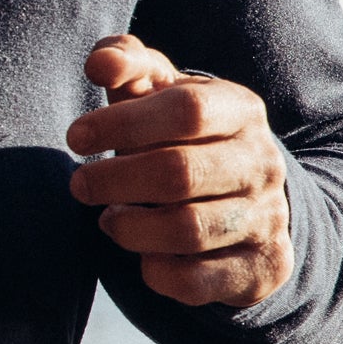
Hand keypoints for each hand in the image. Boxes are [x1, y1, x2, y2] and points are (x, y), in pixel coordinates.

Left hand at [66, 34, 294, 308]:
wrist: (248, 201)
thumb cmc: (181, 137)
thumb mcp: (160, 93)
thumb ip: (129, 64)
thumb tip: (101, 63)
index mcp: (241, 110)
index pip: (185, 110)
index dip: (121, 123)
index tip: (75, 137)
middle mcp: (262, 163)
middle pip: (180, 172)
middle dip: (114, 179)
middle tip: (79, 184)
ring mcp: (267, 218)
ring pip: (188, 230)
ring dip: (130, 228)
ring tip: (108, 218)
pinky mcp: (260, 268)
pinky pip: (198, 280)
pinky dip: (158, 273)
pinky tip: (144, 255)